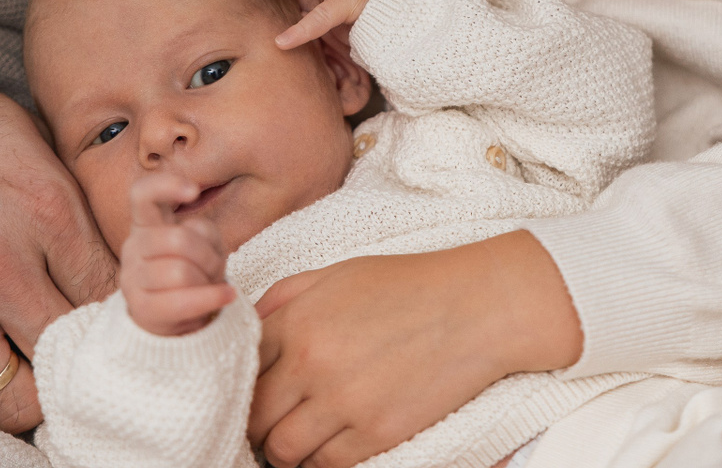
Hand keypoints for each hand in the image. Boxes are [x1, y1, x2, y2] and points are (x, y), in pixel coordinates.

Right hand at [0, 0, 117, 432]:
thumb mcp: (11, 128)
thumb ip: (64, 192)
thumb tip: (110, 242)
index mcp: (41, 207)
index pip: (117, 294)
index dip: (125, 311)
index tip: (118, 313)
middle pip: (77, 354)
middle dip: (87, 355)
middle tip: (80, 345)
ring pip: (18, 399)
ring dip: (30, 385)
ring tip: (25, 358)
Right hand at [121, 172, 235, 334]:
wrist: (175, 316)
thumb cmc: (193, 269)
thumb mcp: (203, 243)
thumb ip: (200, 231)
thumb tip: (190, 230)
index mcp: (146, 223)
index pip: (142, 193)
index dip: (166, 186)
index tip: (194, 192)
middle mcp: (133, 246)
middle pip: (177, 239)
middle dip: (209, 255)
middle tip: (216, 267)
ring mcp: (132, 278)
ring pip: (179, 271)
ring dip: (207, 279)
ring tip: (210, 285)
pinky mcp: (140, 308)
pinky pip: (181, 301)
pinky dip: (211, 298)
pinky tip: (226, 295)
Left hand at [247, 231, 581, 467]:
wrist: (479, 306)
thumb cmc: (410, 285)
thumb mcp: (339, 273)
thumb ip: (285, 297)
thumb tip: (246, 328)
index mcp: (297, 321)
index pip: (242, 373)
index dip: (246, 388)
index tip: (259, 393)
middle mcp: (312, 363)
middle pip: (255, 419)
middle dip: (260, 425)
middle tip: (276, 422)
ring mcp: (344, 402)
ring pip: (284, 451)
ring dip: (287, 450)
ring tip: (302, 438)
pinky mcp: (377, 433)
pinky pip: (328, 465)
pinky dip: (323, 461)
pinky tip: (334, 444)